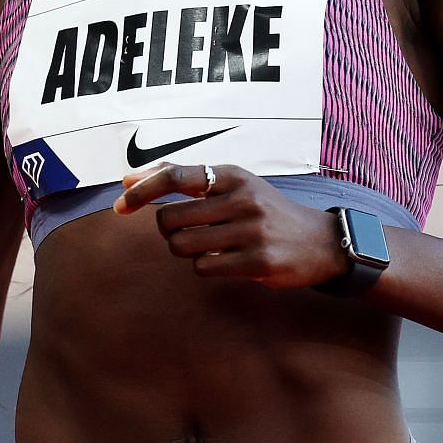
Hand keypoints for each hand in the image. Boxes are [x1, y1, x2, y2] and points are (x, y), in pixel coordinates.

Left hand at [114, 162, 349, 289]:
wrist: (321, 242)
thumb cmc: (265, 211)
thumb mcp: (233, 185)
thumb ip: (184, 180)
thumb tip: (126, 179)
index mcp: (233, 175)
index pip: (175, 176)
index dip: (141, 190)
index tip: (120, 204)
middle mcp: (242, 199)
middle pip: (169, 219)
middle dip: (168, 231)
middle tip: (187, 232)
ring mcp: (251, 231)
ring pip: (182, 246)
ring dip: (185, 250)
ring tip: (209, 246)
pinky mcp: (257, 262)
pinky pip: (204, 268)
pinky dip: (206, 266)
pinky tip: (227, 261)